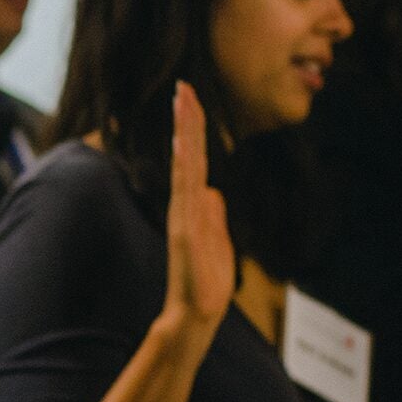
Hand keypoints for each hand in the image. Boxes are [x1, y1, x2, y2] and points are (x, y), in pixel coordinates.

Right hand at [163, 81, 234, 335]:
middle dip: (187, 120)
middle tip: (184, 87)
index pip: (194, 160)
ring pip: (185, 165)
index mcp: (193, 207)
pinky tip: (183, 143)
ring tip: (184, 102)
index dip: (193, 130)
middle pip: (187, 155)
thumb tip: (212, 191)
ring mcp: (183, 216)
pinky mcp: (184, 230)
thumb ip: (214, 214)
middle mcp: (185, 205)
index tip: (190, 99)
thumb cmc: (205, 283)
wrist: (195, 315)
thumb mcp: (218, 240)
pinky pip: (185, 190)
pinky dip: (184, 165)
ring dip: (185, 133)